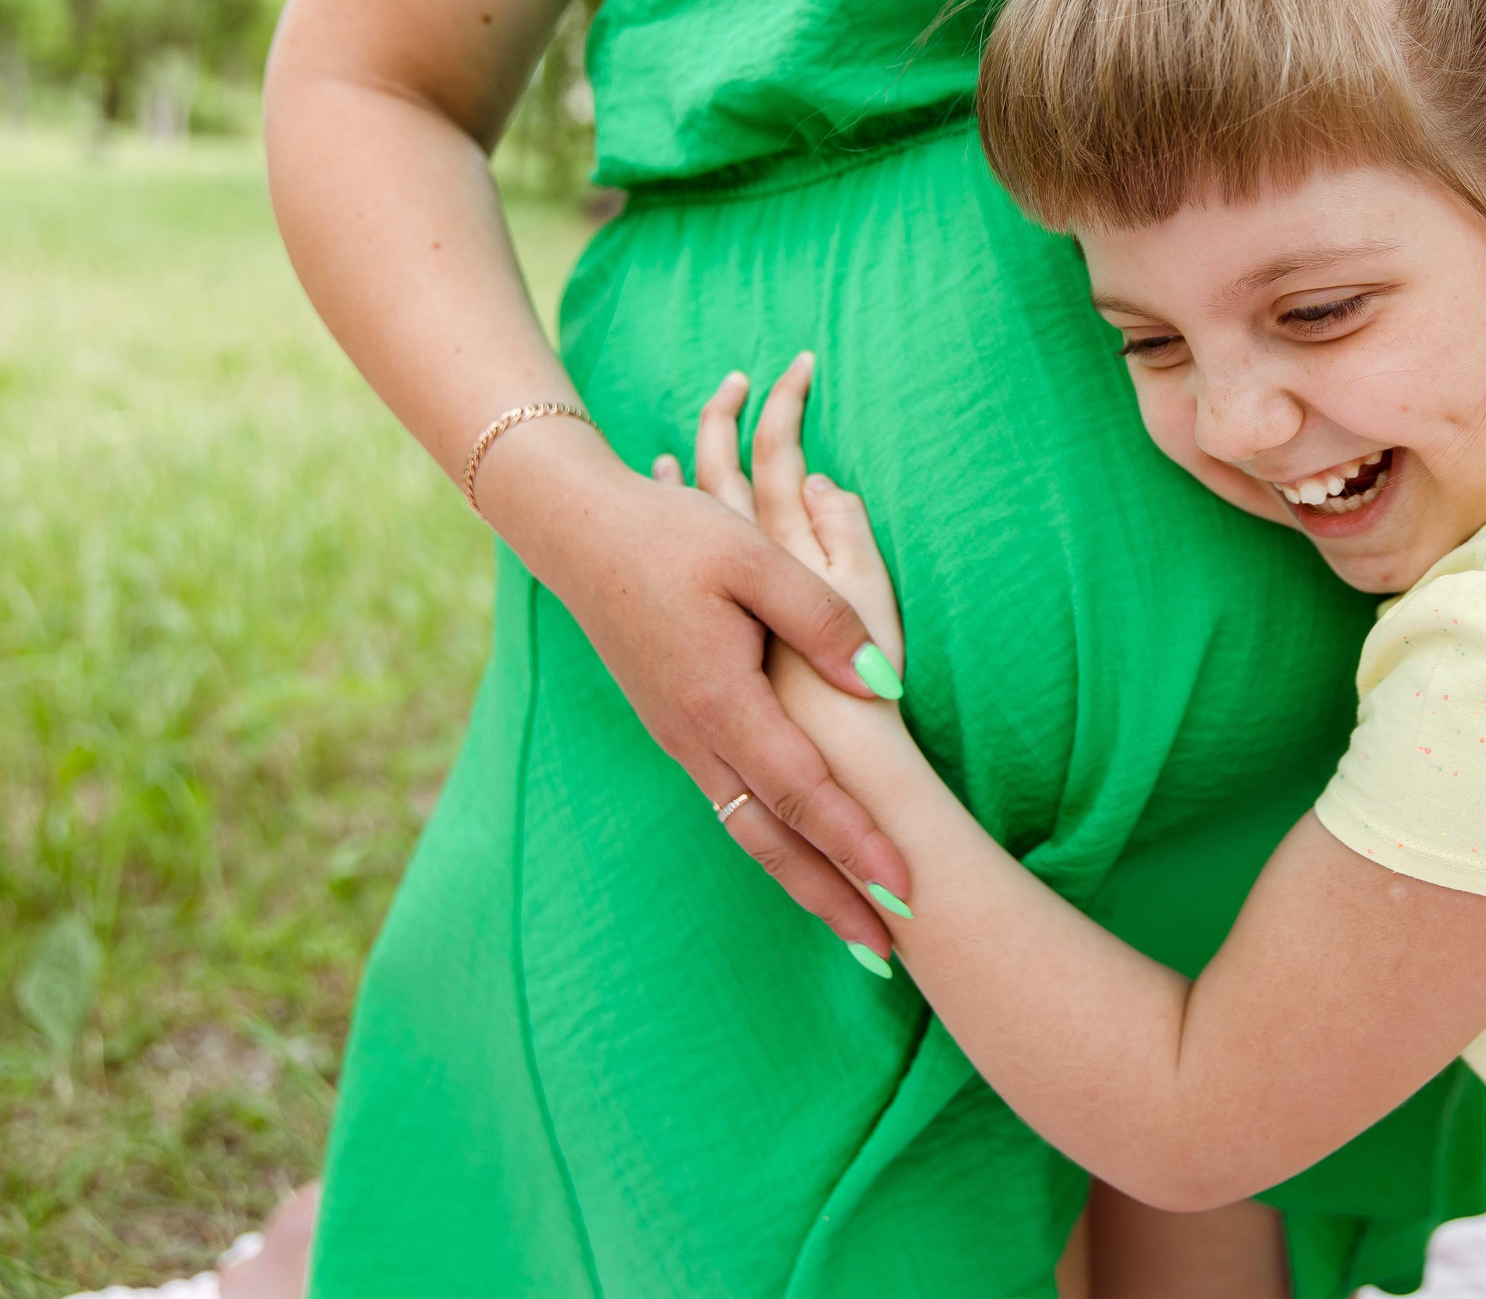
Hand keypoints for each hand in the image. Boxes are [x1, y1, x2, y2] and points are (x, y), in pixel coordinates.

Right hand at [664, 357, 920, 910]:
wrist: (580, 532)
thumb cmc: (671, 536)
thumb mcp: (754, 558)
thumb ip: (822, 620)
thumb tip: (884, 686)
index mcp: (721, 701)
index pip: (803, 792)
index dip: (856, 844)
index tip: (904, 891)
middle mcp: (698, 737)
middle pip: (774, 840)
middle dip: (833, 898)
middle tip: (889, 954)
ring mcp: (683, 739)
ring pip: (749, 831)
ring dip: (804, 882)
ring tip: (855, 927)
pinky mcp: (679, 730)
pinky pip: (733, 807)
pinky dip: (775, 846)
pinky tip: (804, 862)